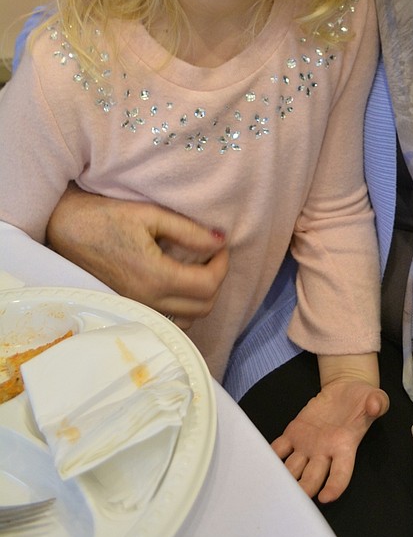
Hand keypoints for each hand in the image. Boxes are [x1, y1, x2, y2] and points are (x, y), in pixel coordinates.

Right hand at [46, 184, 228, 327]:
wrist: (64, 229)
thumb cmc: (105, 217)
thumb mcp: (150, 215)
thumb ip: (189, 231)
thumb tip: (221, 240)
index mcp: (154, 277)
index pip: (208, 286)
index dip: (223, 264)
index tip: (220, 245)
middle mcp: (146, 301)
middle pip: (203, 307)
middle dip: (215, 280)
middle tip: (211, 255)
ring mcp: (136, 310)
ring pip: (186, 321)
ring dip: (199, 297)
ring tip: (195, 268)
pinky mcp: (127, 310)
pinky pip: (166, 321)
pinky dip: (181, 307)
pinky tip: (176, 282)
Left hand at [272, 370, 388, 502]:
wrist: (346, 390)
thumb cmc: (363, 399)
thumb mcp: (375, 398)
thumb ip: (377, 402)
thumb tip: (375, 405)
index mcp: (345, 447)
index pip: (341, 473)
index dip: (334, 486)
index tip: (326, 497)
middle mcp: (324, 453)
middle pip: (312, 478)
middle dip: (303, 489)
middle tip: (294, 497)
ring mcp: (307, 446)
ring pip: (293, 468)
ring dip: (284, 477)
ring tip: (274, 483)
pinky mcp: (293, 433)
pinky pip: (279, 448)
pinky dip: (271, 454)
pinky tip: (262, 459)